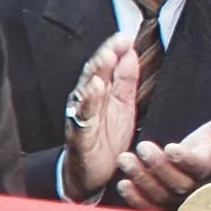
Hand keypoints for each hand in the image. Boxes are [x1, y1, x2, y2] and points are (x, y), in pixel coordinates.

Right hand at [63, 32, 141, 200]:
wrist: (91, 175)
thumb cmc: (106, 138)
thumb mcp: (122, 105)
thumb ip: (125, 80)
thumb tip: (130, 52)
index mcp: (99, 93)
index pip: (105, 66)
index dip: (114, 50)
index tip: (126, 35)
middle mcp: (87, 102)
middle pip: (93, 74)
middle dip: (104, 57)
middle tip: (116, 42)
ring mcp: (81, 118)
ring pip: (86, 92)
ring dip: (95, 74)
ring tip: (106, 58)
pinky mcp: (79, 137)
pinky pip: (82, 118)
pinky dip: (87, 103)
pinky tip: (94, 90)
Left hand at [115, 92, 210, 210]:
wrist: (200, 170)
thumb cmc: (210, 147)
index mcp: (209, 168)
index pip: (198, 167)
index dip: (185, 160)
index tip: (171, 147)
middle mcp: (195, 189)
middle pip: (177, 184)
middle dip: (158, 166)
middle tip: (143, 146)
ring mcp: (178, 201)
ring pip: (160, 196)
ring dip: (141, 178)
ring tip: (125, 158)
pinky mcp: (162, 207)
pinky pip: (150, 209)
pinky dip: (136, 200)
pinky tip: (123, 184)